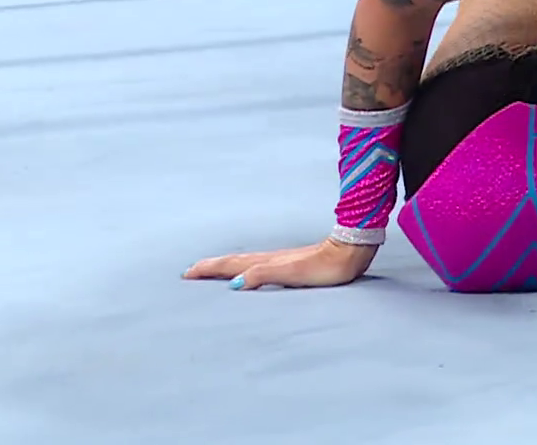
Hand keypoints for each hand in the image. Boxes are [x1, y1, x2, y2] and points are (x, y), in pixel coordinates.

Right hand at [184, 238, 376, 290]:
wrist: (349, 252)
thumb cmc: (325, 267)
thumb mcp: (292, 274)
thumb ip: (263, 275)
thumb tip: (233, 284)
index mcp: (266, 262)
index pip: (230, 266)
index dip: (209, 270)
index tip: (187, 273)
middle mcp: (270, 259)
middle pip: (234, 262)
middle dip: (211, 267)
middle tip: (190, 272)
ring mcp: (280, 259)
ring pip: (244, 262)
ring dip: (225, 267)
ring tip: (211, 271)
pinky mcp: (291, 263)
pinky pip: (257, 265)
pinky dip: (243, 268)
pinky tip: (248, 272)